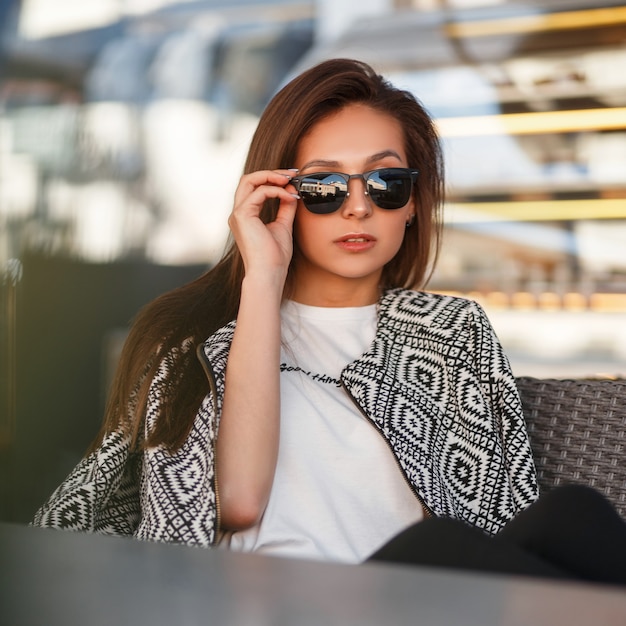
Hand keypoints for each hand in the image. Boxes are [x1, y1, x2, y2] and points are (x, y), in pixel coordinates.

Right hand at [228, 169, 298, 283]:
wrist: (269, 273)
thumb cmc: (274, 256)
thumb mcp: (283, 225)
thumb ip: (285, 207)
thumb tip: (290, 191)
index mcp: (245, 216)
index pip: (254, 188)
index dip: (272, 179)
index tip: (291, 179)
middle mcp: (238, 213)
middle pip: (248, 179)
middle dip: (271, 173)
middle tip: (291, 174)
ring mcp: (237, 214)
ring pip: (249, 180)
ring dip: (272, 176)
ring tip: (290, 180)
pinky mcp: (242, 215)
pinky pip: (259, 192)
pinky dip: (276, 191)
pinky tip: (289, 197)